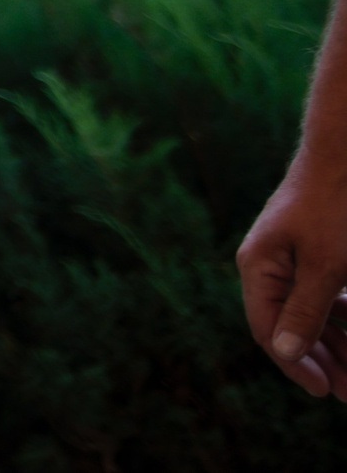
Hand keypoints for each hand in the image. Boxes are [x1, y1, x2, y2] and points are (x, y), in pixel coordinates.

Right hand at [238, 154, 346, 396]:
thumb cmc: (335, 206)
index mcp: (259, 267)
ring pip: (310, 314)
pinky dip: (341, 317)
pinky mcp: (314, 252)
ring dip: (335, 344)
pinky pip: (323, 296)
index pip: (270, 330)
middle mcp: (269, 266)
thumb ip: (304, 310)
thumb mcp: (324, 265)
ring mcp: (291, 258)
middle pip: (289, 327)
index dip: (298, 365)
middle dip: (322, 361)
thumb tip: (286, 354)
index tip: (328, 392)